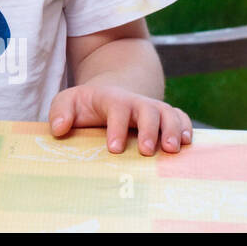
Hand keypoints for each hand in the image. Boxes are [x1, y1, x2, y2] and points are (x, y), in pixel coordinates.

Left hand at [49, 83, 192, 154]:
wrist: (108, 94)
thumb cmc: (85, 104)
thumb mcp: (67, 102)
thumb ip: (59, 112)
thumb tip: (59, 129)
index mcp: (111, 99)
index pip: (117, 109)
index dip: (117, 128)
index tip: (115, 149)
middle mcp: (136, 102)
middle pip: (148, 110)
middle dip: (150, 130)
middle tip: (147, 152)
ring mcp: (153, 108)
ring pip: (169, 113)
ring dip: (173, 130)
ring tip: (172, 150)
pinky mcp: (165, 117)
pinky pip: (181, 117)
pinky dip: (186, 127)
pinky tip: (187, 143)